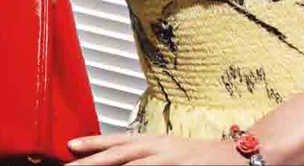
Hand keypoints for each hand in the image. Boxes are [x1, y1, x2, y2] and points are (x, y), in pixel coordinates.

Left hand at [65, 132, 247, 164]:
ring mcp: (168, 158)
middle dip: (92, 159)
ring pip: (132, 164)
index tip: (69, 145)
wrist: (234, 157)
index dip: (93, 142)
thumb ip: (143, 156)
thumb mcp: (166, 152)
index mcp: (151, 140)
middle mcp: (157, 146)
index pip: (116, 140)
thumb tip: (116, 159)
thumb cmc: (196, 159)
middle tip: (70, 165)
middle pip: (119, 151)